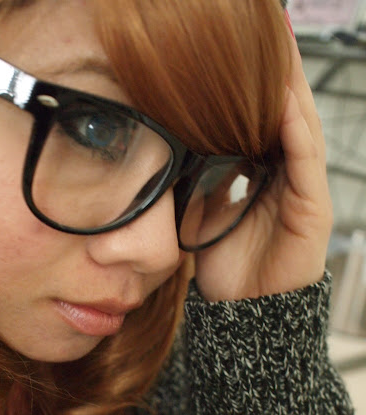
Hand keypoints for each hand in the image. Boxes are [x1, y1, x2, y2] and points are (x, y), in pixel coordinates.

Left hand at [194, 31, 331, 301]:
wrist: (243, 312)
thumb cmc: (225, 265)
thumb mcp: (205, 212)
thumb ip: (202, 178)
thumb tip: (177, 146)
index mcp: (265, 175)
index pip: (262, 117)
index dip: (253, 80)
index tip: (235, 43)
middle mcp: (289, 176)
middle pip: (285, 111)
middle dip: (275, 69)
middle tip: (262, 22)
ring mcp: (303, 189)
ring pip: (299, 125)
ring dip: (288, 84)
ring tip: (276, 40)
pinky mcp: (311, 207)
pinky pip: (304, 157)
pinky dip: (294, 124)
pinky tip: (282, 93)